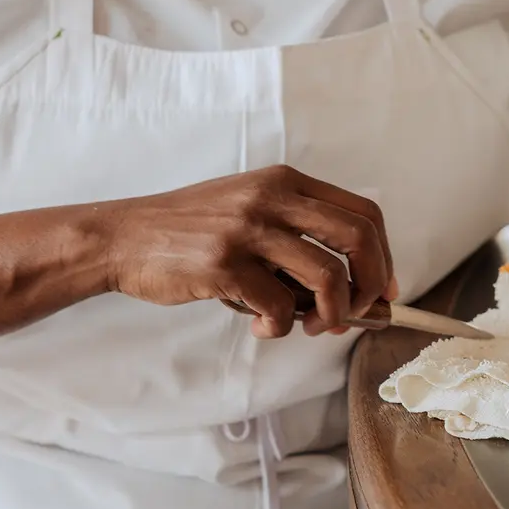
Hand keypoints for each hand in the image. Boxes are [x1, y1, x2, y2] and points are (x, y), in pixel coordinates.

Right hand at [103, 165, 396, 337]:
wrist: (123, 237)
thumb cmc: (190, 233)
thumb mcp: (248, 209)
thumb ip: (295, 233)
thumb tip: (352, 289)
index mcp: (284, 182)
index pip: (363, 213)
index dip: (384, 256)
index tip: (383, 290)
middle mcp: (271, 198)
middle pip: (359, 239)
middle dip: (370, 286)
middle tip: (355, 314)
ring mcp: (248, 229)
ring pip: (327, 276)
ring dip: (331, 314)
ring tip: (310, 326)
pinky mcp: (224, 264)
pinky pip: (278, 305)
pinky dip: (279, 327)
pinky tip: (262, 327)